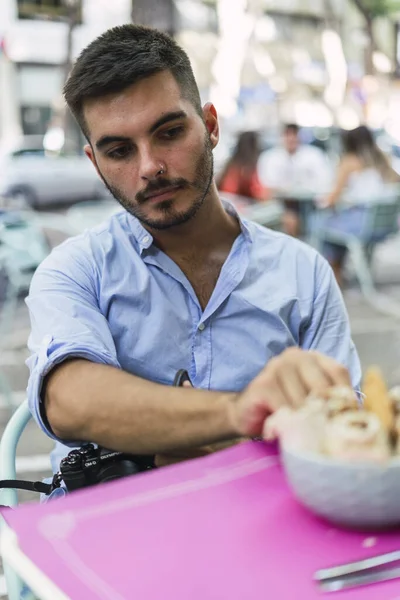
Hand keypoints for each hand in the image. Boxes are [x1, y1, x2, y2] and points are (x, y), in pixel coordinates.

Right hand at [228, 348, 351, 437]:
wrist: (245, 413)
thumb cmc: (283, 408)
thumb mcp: (311, 401)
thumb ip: (331, 399)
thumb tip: (357, 414)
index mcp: (311, 357)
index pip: (338, 372)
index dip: (344, 398)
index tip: (344, 420)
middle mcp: (294, 356)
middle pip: (323, 387)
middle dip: (324, 414)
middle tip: (322, 433)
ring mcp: (277, 367)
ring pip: (304, 401)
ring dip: (305, 423)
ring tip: (301, 434)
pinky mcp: (264, 384)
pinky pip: (286, 409)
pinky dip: (288, 424)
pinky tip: (283, 431)